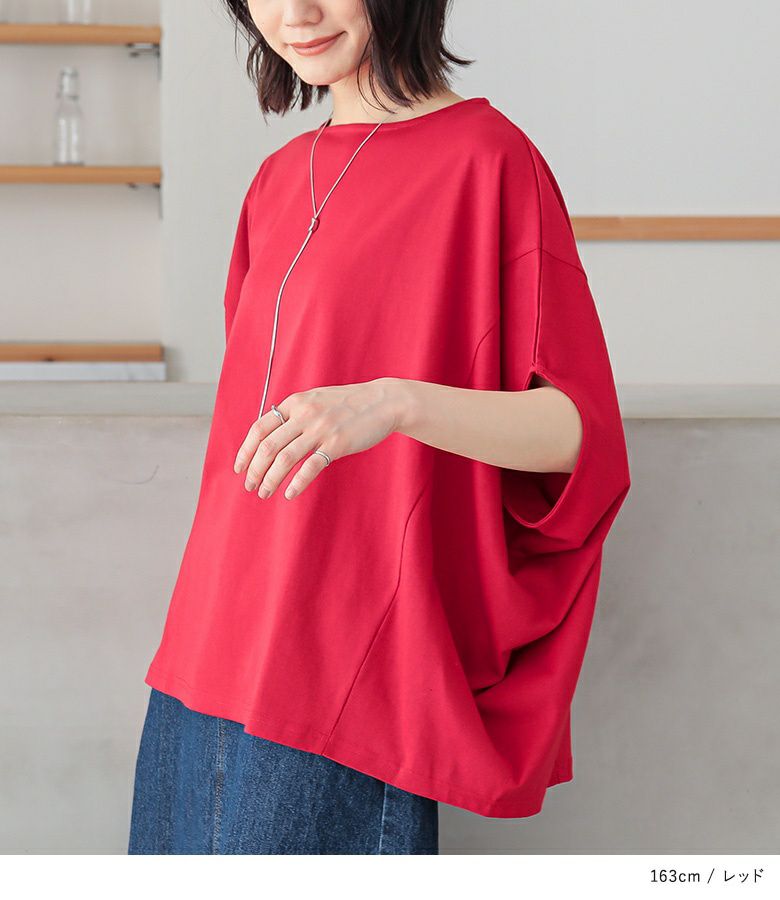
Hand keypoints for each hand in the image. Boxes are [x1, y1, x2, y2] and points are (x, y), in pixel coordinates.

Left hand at [233, 378, 401, 499]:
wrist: (383, 402)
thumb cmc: (349, 403)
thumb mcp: (316, 400)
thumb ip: (295, 413)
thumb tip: (272, 433)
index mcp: (295, 403)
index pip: (260, 428)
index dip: (245, 450)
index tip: (239, 468)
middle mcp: (304, 414)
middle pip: (268, 446)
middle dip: (254, 470)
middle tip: (250, 486)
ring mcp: (321, 429)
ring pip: (284, 458)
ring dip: (270, 480)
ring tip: (265, 493)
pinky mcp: (338, 444)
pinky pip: (310, 467)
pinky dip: (297, 483)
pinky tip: (289, 494)